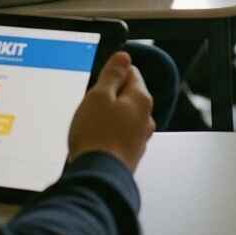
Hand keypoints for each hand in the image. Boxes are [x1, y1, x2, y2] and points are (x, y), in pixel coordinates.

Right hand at [68, 51, 155, 172]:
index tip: (98, 83)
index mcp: (141, 99)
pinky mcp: (130, 153)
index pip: (131, 72)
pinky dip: (107, 135)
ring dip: (106, 118)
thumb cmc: (96, 136)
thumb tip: (124, 57)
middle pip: (126, 96)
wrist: (98, 178)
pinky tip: (94, 142)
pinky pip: (118, 136)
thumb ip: (113, 74)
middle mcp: (146, 117)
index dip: (111, 75)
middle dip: (107, 99)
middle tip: (91, 108)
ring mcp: (140, 137)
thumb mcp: (99, 96)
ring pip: (122, 117)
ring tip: (90, 127)